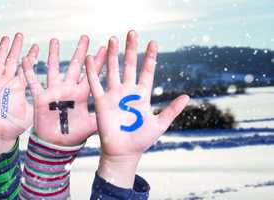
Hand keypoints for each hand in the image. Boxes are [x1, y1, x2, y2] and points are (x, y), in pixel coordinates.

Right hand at [0, 33, 34, 165]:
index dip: (30, 57)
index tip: (37, 45)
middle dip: (16, 48)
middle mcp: (6, 82)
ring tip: (5, 38)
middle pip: (12, 61)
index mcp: (18, 86)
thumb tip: (61, 100)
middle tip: (20, 34)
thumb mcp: (32, 112)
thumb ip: (42, 103)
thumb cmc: (15, 126)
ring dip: (1, 51)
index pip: (25, 68)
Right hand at [23, 36, 97, 145]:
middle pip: (75, 66)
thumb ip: (103, 117)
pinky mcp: (41, 98)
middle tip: (85, 37)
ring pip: (54, 69)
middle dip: (80, 52)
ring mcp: (54, 92)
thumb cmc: (74, 135)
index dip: (98, 62)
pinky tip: (25, 59)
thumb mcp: (91, 126)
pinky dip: (28, 72)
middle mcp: (68, 90)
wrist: (55, 144)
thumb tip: (122, 116)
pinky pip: (33, 82)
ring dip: (54, 55)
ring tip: (54, 41)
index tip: (105, 48)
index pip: (91, 74)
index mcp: (81, 95)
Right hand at [85, 31, 188, 186]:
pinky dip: (93, 71)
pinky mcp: (101, 102)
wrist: (123, 152)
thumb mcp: (160, 124)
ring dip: (112, 55)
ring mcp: (114, 95)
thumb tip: (187, 96)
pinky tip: (91, 58)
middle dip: (131, 49)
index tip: (153, 43)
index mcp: (142, 95)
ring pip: (113, 70)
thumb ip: (172, 110)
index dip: (149, 57)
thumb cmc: (141, 140)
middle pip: (129, 65)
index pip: (146, 71)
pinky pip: (96, 84)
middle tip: (132, 32)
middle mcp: (128, 91)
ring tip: (112, 39)